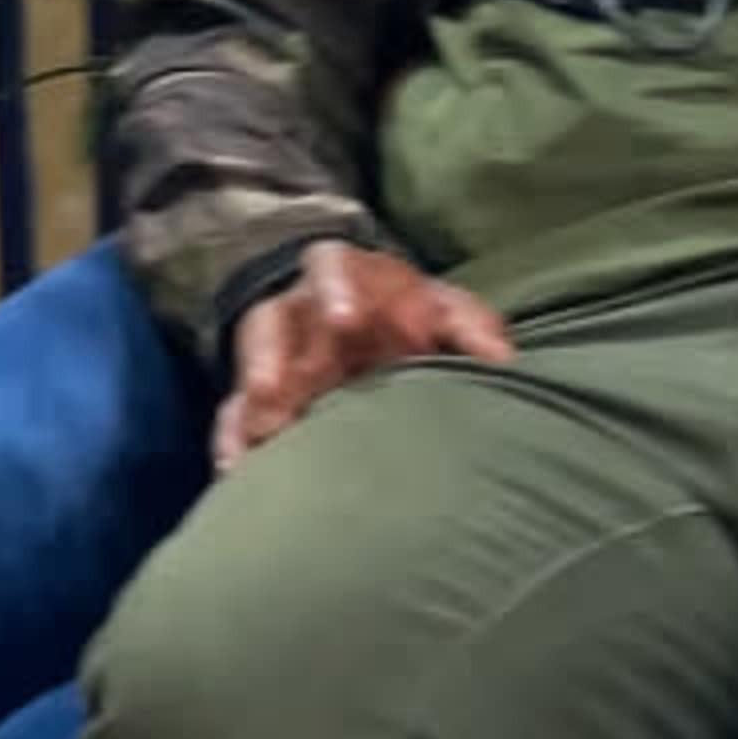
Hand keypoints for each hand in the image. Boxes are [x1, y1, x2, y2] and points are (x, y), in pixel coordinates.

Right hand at [217, 242, 515, 474]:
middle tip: (275, 389)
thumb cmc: (410, 311)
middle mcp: (298, 314)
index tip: (346, 320)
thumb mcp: (444, 308)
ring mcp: (274, 357)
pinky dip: (235, 442)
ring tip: (263, 435)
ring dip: (252, 405)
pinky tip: (238, 471)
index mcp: (345, 278)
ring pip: (249, 374)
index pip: (330, 267)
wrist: (367, 319)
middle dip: (272, 355)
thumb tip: (502, 360)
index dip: (335, 290)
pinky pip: (235, 417)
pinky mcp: (259, 399)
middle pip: (271, 324)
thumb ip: (469, 326)